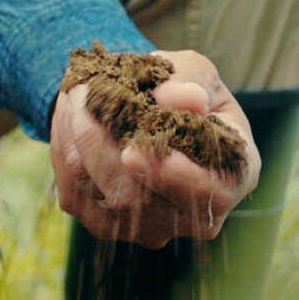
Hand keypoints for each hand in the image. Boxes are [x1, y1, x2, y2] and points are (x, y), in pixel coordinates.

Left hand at [50, 50, 259, 248]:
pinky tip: (70, 117)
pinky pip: (74, 192)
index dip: (172, 177)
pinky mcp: (104, 226)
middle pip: (136, 196)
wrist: (145, 109)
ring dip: (76, 138)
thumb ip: (191, 80)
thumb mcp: (196, 71)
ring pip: (97, 192)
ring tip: (76, 95)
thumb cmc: (182, 89)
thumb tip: (183, 99)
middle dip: (100, 141)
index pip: (210, 194)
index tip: (134, 151)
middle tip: (82, 93)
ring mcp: (146, 228)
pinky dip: (65, 149)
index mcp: (233, 177)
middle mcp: (192, 216)